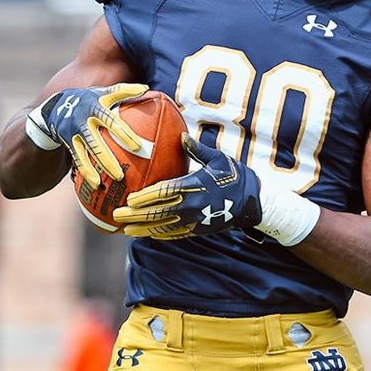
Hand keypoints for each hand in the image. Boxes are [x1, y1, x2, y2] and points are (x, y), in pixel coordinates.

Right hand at [28, 84, 147, 186]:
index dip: (123, 133)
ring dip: (100, 167)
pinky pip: (78, 160)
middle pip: (96, 142)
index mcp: (95, 106)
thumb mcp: (103, 92)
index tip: (137, 147)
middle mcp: (83, 120)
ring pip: (87, 153)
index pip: (111, 120)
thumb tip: (147, 89)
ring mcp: (75, 133)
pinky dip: (87, 172)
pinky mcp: (69, 144)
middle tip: (124, 171)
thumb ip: (123, 91)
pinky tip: (97, 186)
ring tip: (116, 178)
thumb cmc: (90, 99)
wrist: (57, 106)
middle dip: (108, 158)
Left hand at [113, 134, 261, 238]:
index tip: (129, 198)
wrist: (253, 202)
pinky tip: (146, 234)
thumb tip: (180, 136)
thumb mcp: (217, 158)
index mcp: (195, 186)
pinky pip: (174, 234)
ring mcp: (195, 221)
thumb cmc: (233, 175)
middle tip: (117, 215)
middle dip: (136, 216)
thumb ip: (197, 149)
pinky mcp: (198, 230)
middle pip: (158, 213)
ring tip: (125, 230)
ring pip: (163, 227)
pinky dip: (158, 234)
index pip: (164, 193)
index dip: (145, 197)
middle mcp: (192, 206)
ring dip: (143, 229)